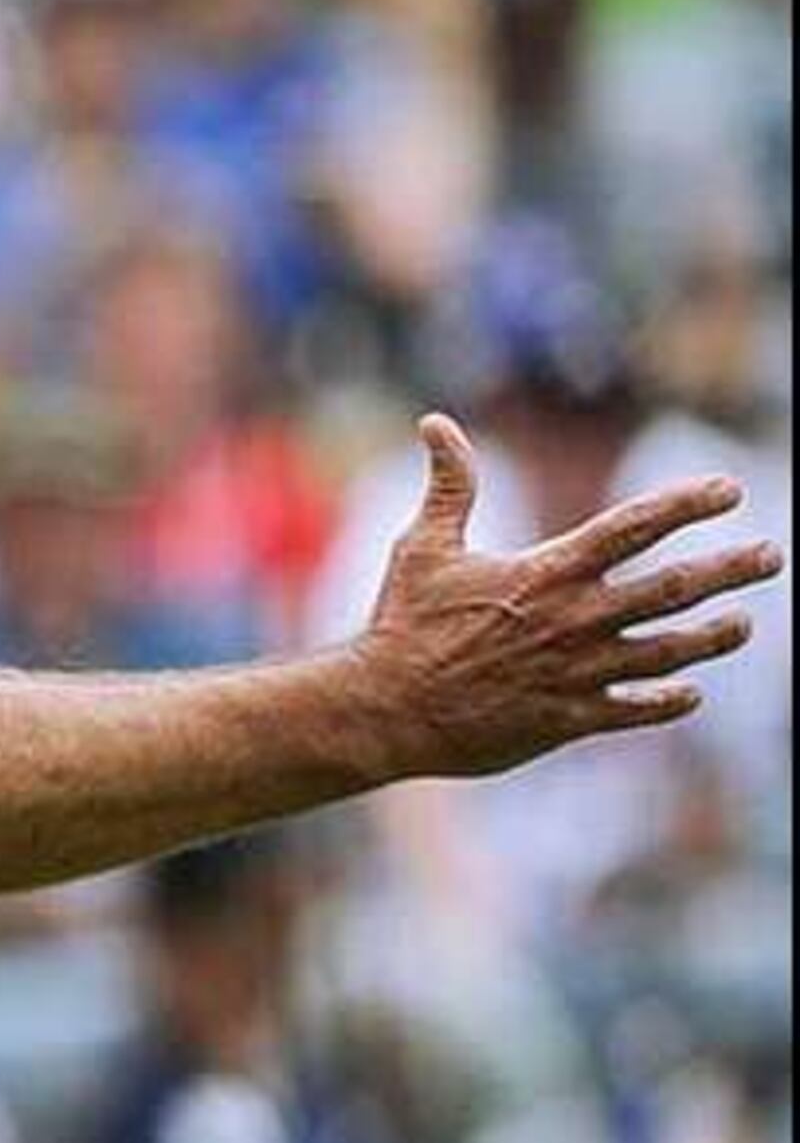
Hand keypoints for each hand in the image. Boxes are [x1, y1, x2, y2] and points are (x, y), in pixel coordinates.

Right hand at [354, 413, 778, 779]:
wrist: (382, 709)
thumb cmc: (400, 625)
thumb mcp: (422, 546)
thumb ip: (448, 484)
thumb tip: (434, 422)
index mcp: (546, 572)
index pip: (635, 527)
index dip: (688, 504)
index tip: (729, 489)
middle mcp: (575, 620)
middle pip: (674, 588)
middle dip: (730, 569)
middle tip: (770, 556)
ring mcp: (577, 672)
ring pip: (670, 651)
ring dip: (715, 636)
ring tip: (743, 623)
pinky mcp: (568, 720)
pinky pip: (637, 709)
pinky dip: (669, 699)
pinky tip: (690, 692)